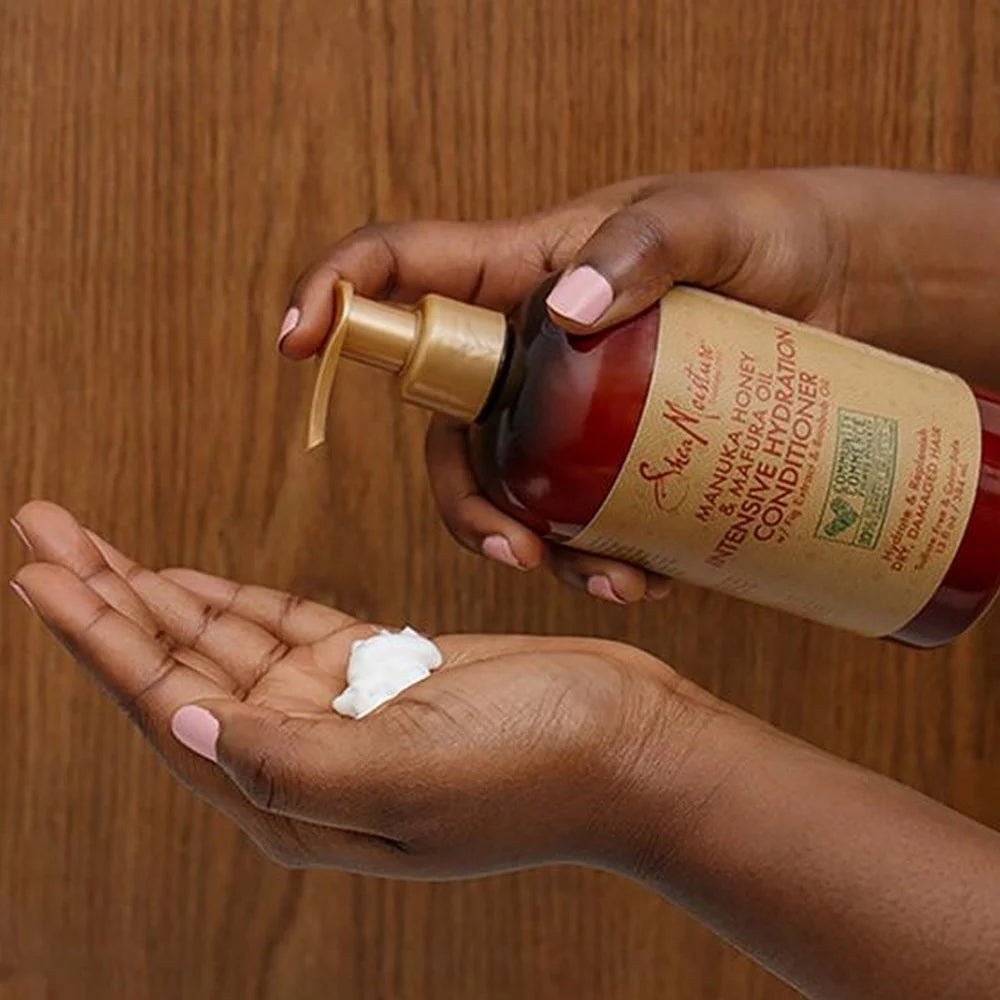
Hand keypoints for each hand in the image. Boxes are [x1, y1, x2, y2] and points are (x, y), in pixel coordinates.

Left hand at [10, 501, 697, 875]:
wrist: (629, 744)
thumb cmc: (537, 770)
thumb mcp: (411, 777)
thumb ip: (288, 763)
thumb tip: (180, 724)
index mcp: (294, 798)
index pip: (168, 707)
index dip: (98, 639)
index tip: (40, 572)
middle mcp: (300, 756)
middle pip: (176, 666)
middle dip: (104, 598)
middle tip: (40, 528)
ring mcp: (339, 709)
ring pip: (220, 640)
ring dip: (155, 589)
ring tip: (88, 540)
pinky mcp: (379, 668)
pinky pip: (281, 627)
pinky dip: (230, 599)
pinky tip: (183, 577)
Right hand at [279, 169, 999, 603]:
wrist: (837, 290)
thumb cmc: (760, 236)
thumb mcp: (702, 223)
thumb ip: (638, 246)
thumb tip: (566, 308)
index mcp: (518, 273)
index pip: (403, 270)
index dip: (337, 295)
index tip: (296, 340)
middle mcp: (526, 352)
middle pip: (448, 430)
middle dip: (463, 502)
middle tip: (512, 550)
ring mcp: (569, 410)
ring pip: (512, 492)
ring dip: (535, 548)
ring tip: (606, 581)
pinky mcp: (619, 455)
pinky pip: (580, 517)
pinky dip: (598, 560)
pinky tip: (641, 580)